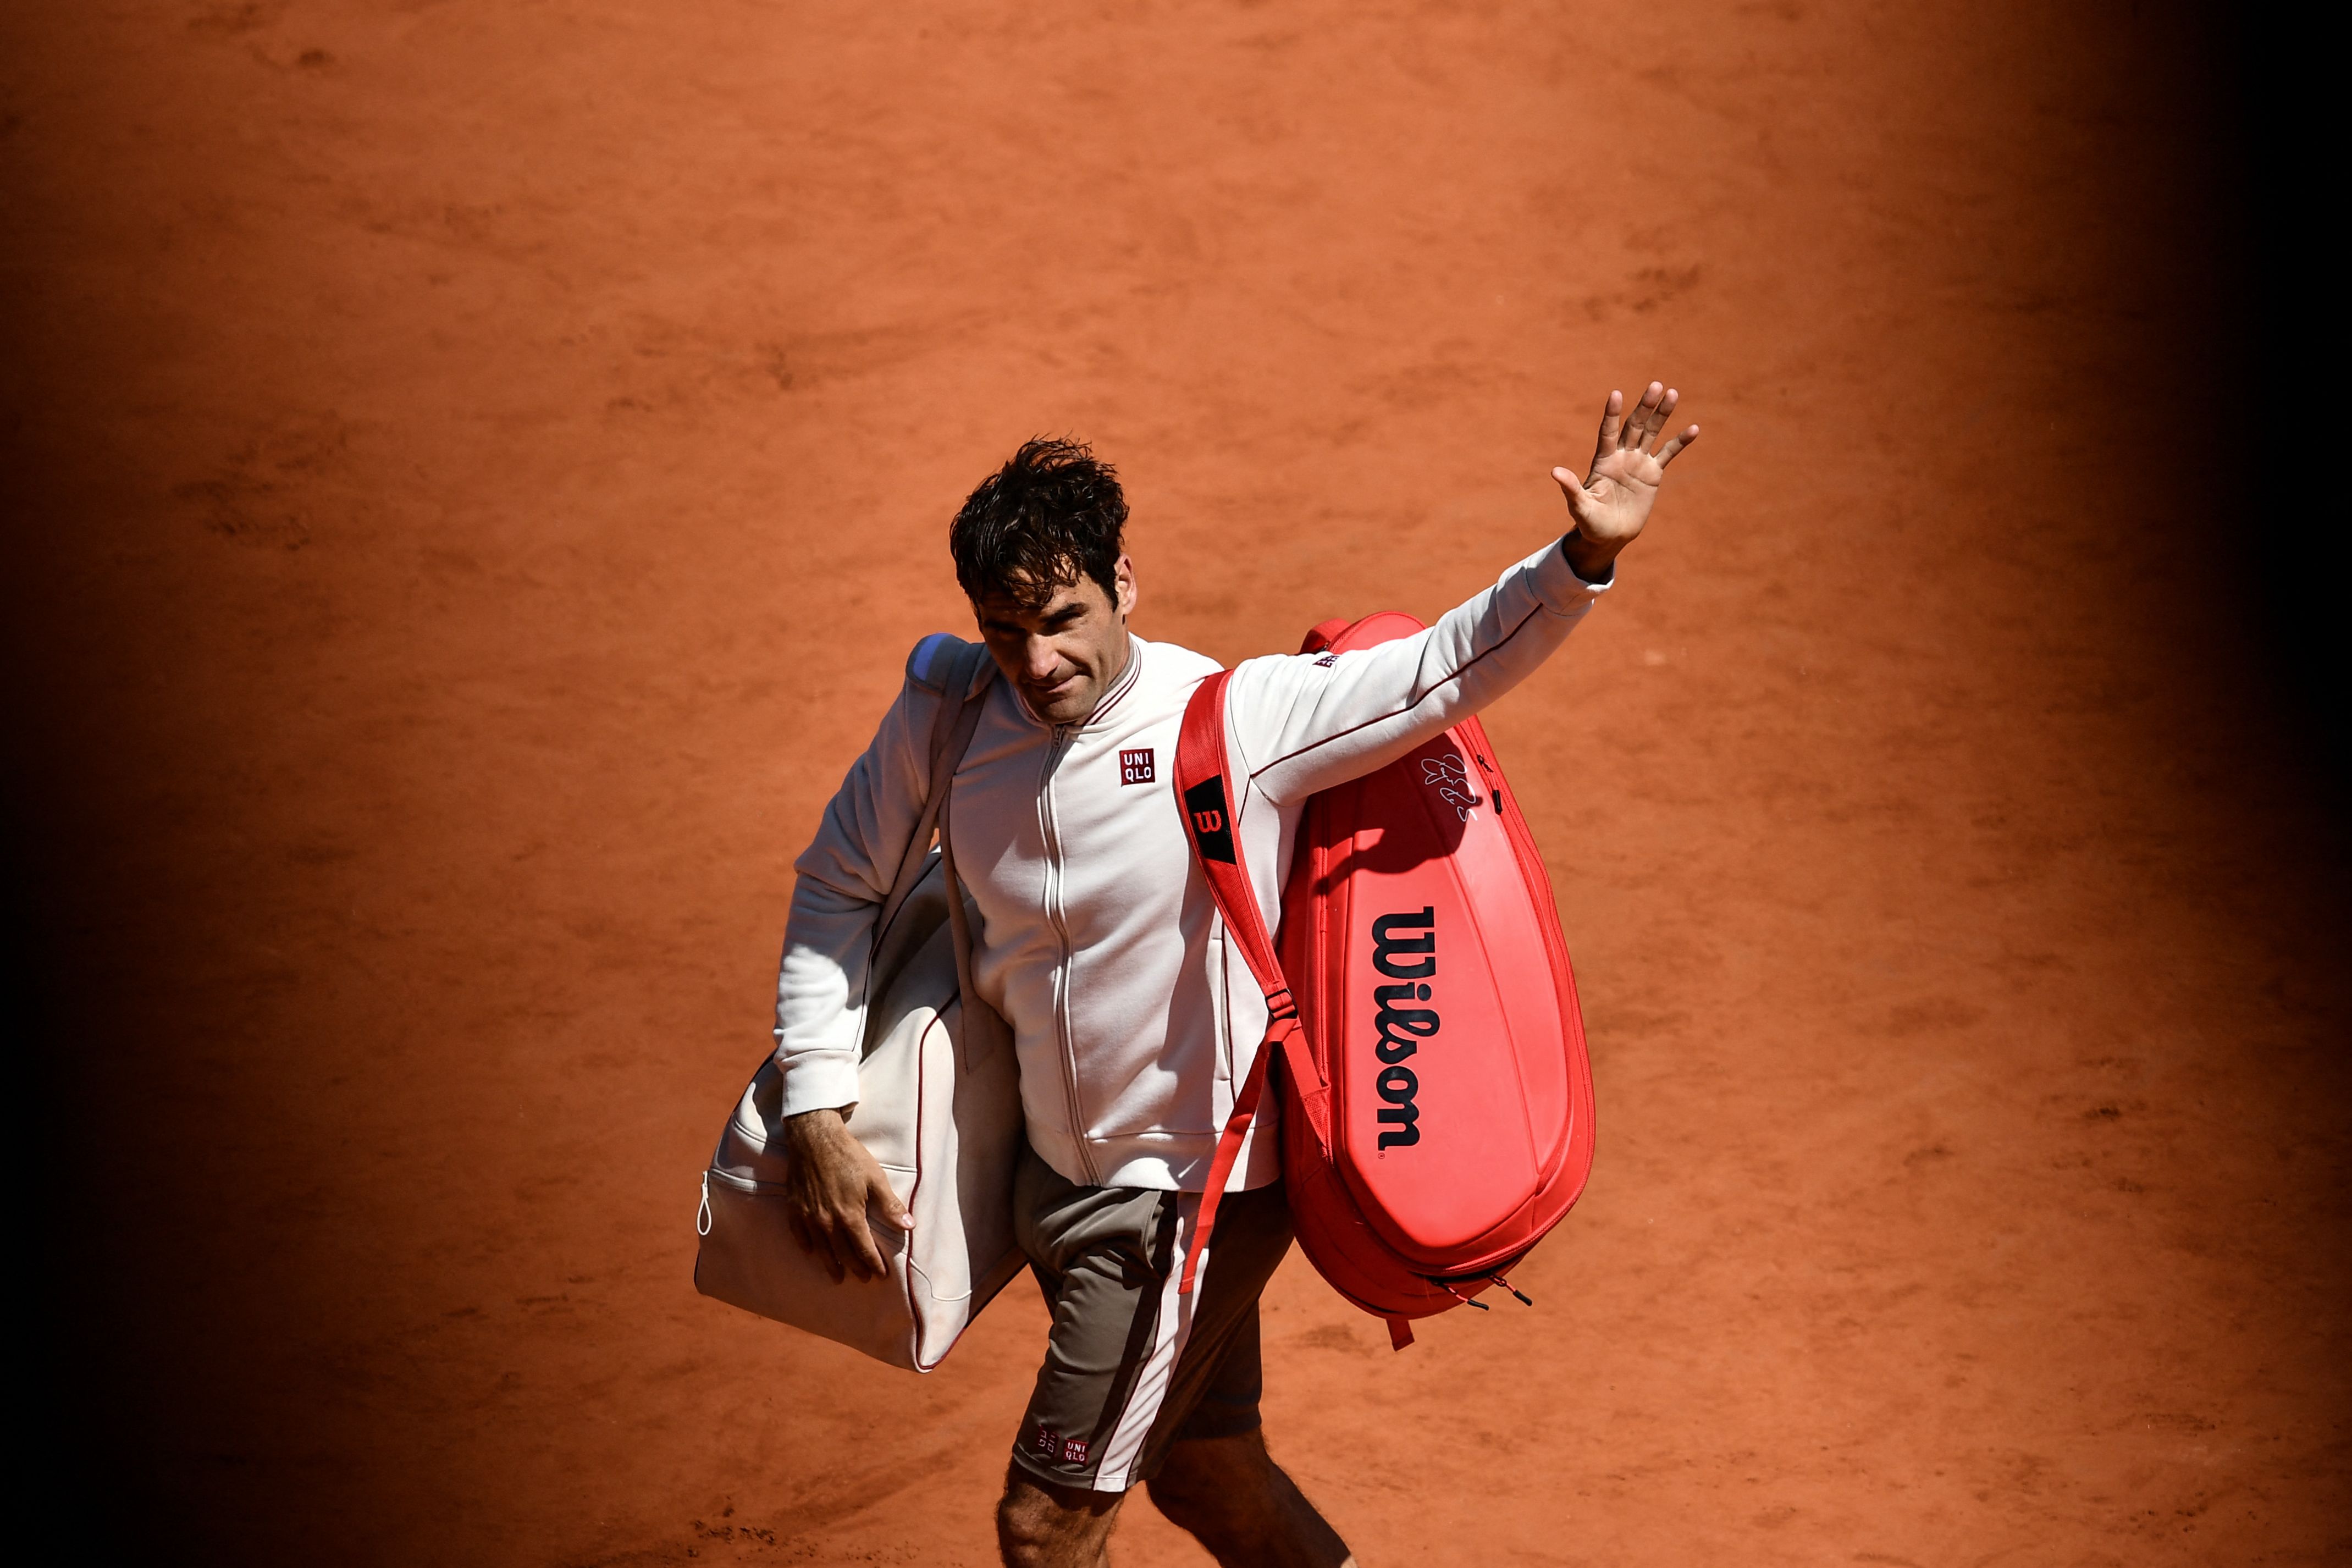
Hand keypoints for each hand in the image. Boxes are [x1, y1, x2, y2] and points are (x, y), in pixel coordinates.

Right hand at [781, 1107, 912, 1282]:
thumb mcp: (875, 1178)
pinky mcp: (795, 1207)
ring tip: (837, 1276)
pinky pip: (799, 1234)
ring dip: (830, 1264)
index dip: (873, 1264)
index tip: (880, 1275)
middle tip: (863, 1279)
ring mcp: (809, 1216)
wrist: (815, 1138)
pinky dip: (807, 1245)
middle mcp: (827, 1222)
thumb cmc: (848, 1156)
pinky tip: (811, 1251)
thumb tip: (909, 1226)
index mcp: (850, 1216)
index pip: (864, 1249)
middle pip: (842, 1253)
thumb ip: (891, 1205)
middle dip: (855, 1268)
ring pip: (821, 1249)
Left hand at [1554, 381, 1697, 580]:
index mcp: (1603, 461)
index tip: (1616, 395)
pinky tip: (1694, 429)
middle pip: (1634, 426)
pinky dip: (1680, 442)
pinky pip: (1668, 454)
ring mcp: (1638, 462)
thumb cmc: (1589, 522)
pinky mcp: (1653, 474)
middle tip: (1656, 386)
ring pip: (1651, 433)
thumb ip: (1571, 488)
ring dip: (1662, 415)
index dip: (1612, 414)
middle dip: (1645, 407)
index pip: (1608, 432)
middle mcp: (1621, 456)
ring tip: (1672, 394)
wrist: (1609, 535)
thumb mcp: (1579, 506)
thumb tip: (1555, 472)